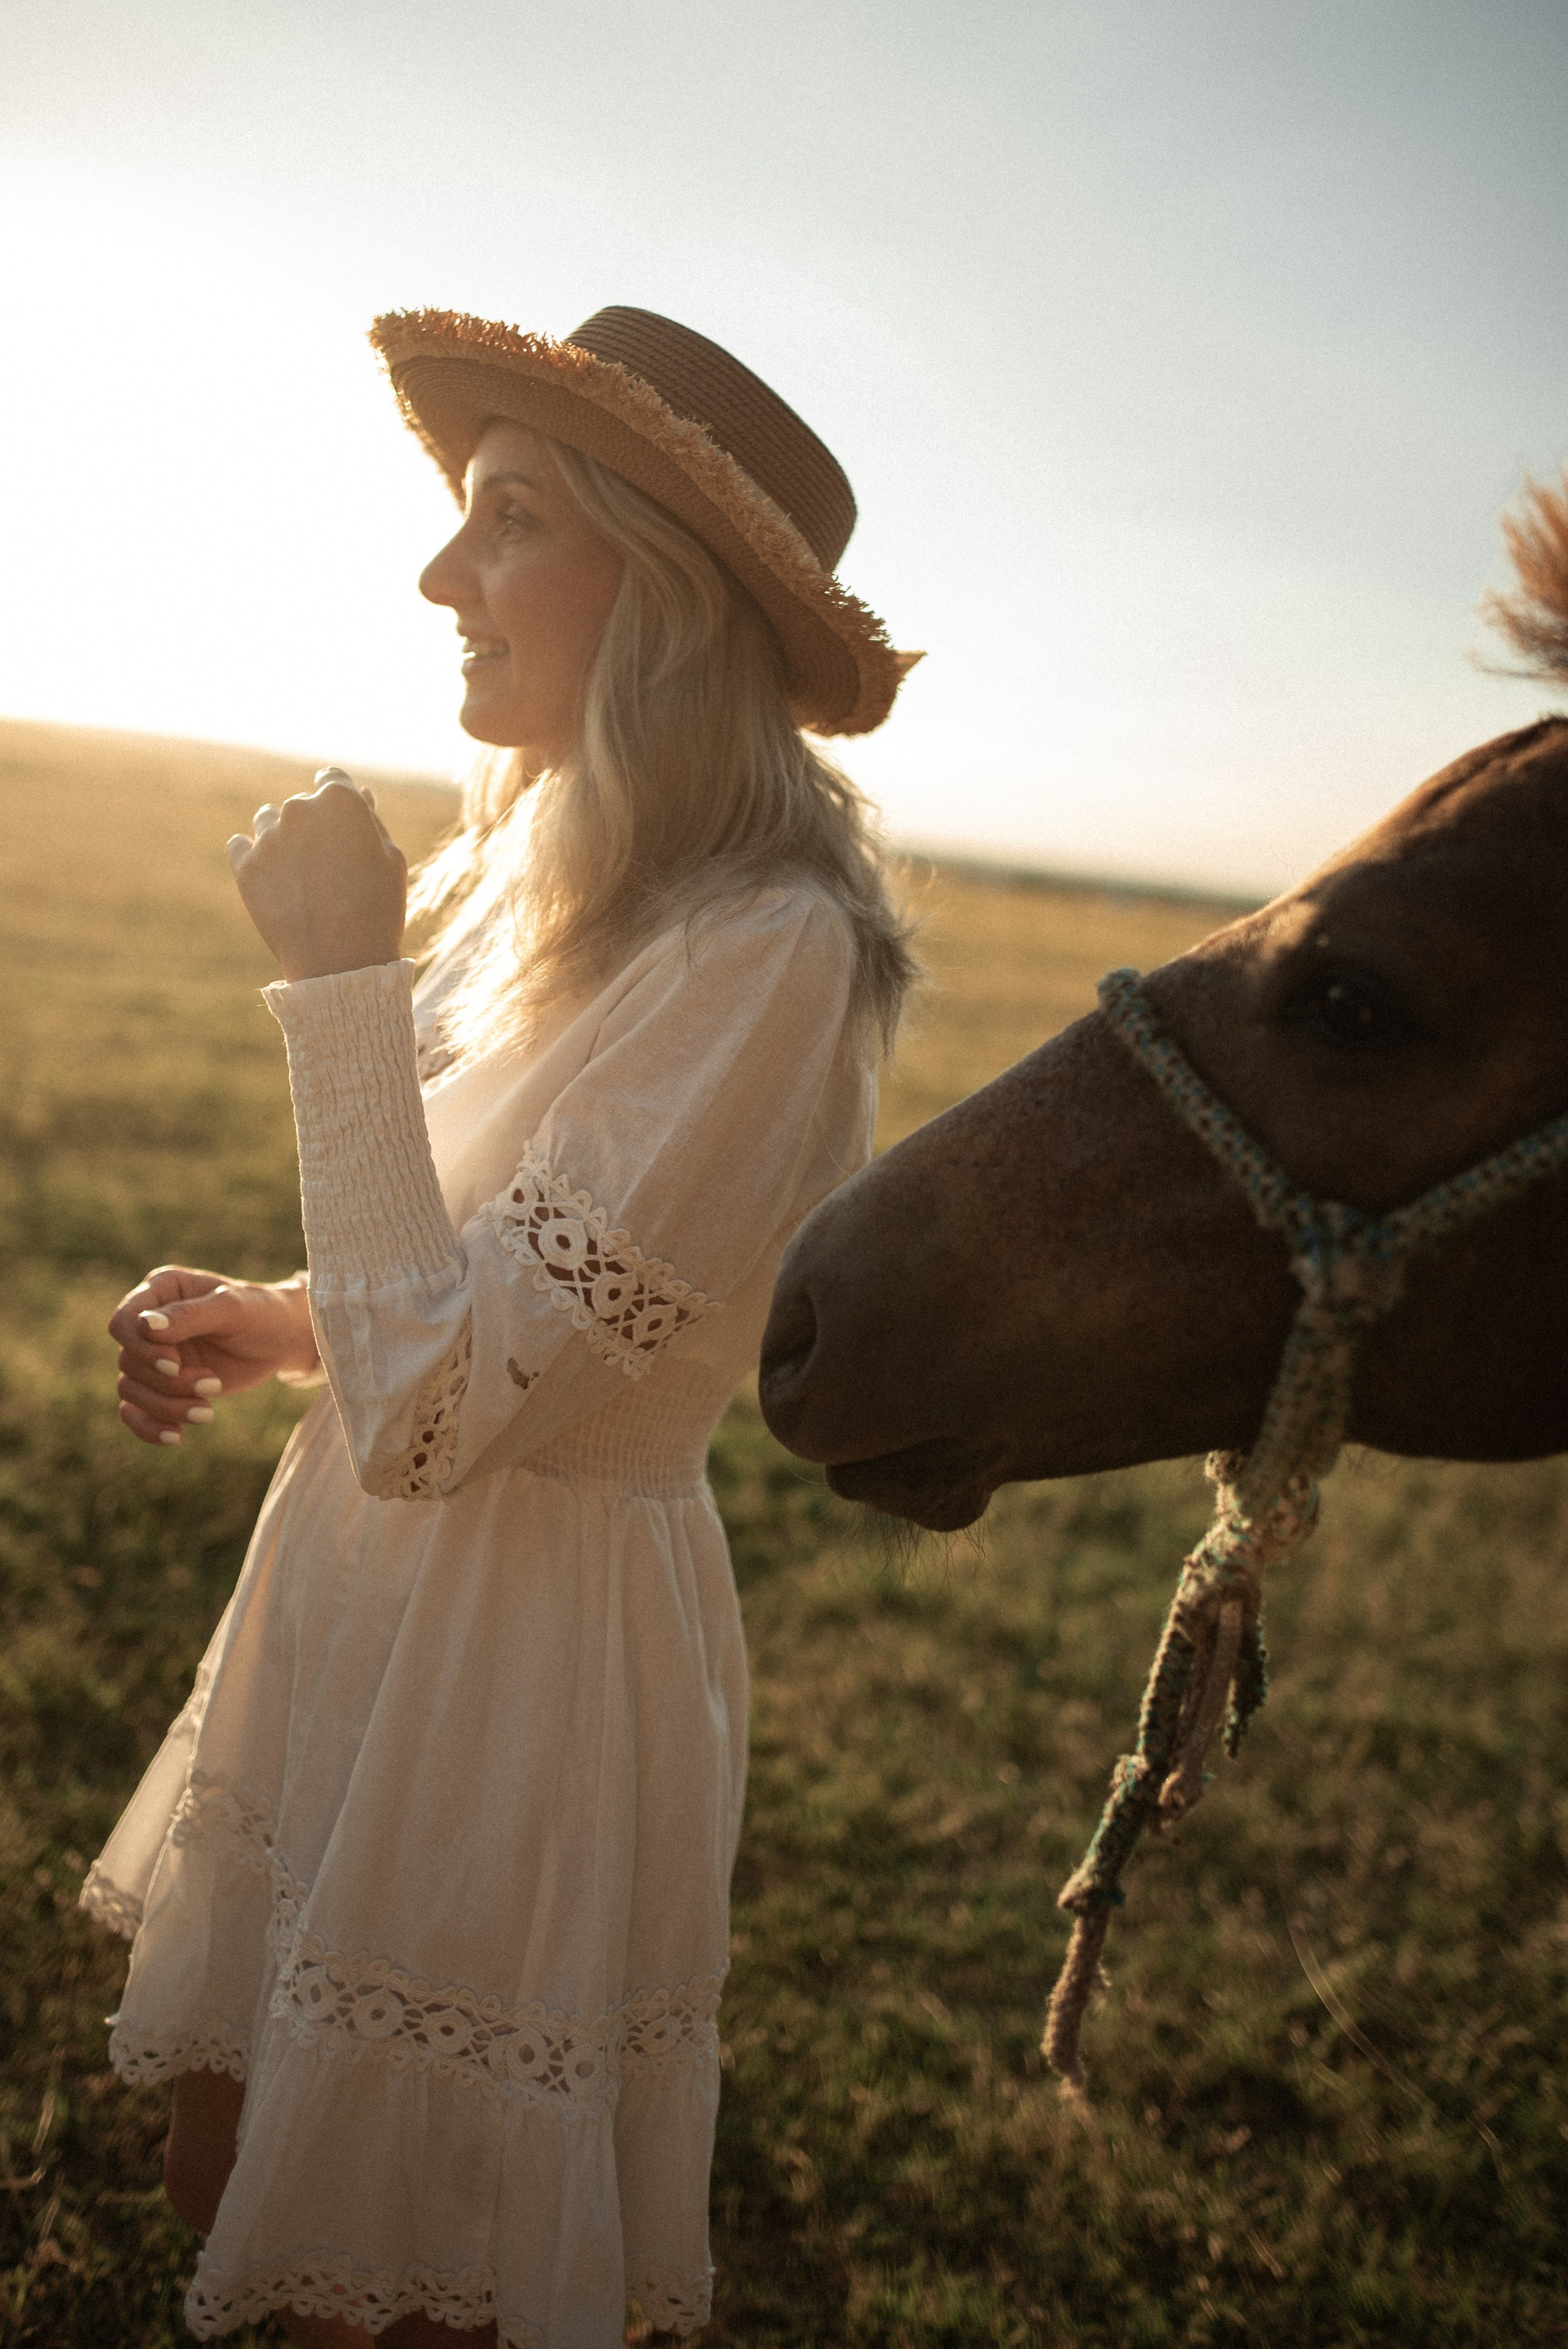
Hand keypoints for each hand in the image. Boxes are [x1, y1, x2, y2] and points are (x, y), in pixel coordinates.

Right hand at [110, 1267, 319, 1447]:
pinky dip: (148, 1427)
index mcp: (160, 1291)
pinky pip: (135, 1411)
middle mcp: (149, 1323)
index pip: (123, 1322)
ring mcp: (153, 1355)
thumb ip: (188, 1316)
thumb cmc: (260, 1313)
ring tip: (207, 1412)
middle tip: (212, 1383)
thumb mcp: (231, 1309)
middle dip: (167, 1382)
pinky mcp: (162, 1385)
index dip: (141, 1348)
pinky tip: (176, 1436)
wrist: (282, 1339)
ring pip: (131, 1389)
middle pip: (128, 1361)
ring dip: (165, 1406)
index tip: (175, 1364)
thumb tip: (144, 1326)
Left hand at [227, 768, 406, 981]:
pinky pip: (239, 845)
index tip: (340, 824)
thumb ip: (370, 821)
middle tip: (327, 865)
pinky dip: (252, 856)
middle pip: (301, 804)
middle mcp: (299, 809)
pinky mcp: (244, 866)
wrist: (341, 963)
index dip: (338, 800)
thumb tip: (360, 794)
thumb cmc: (377, 910)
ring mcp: (268, 837)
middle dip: (312, 825)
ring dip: (281, 838)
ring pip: (267, 821)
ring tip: (300, 877)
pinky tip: (271, 877)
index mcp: (340, 801)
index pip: (332, 779)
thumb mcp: (390, 861)